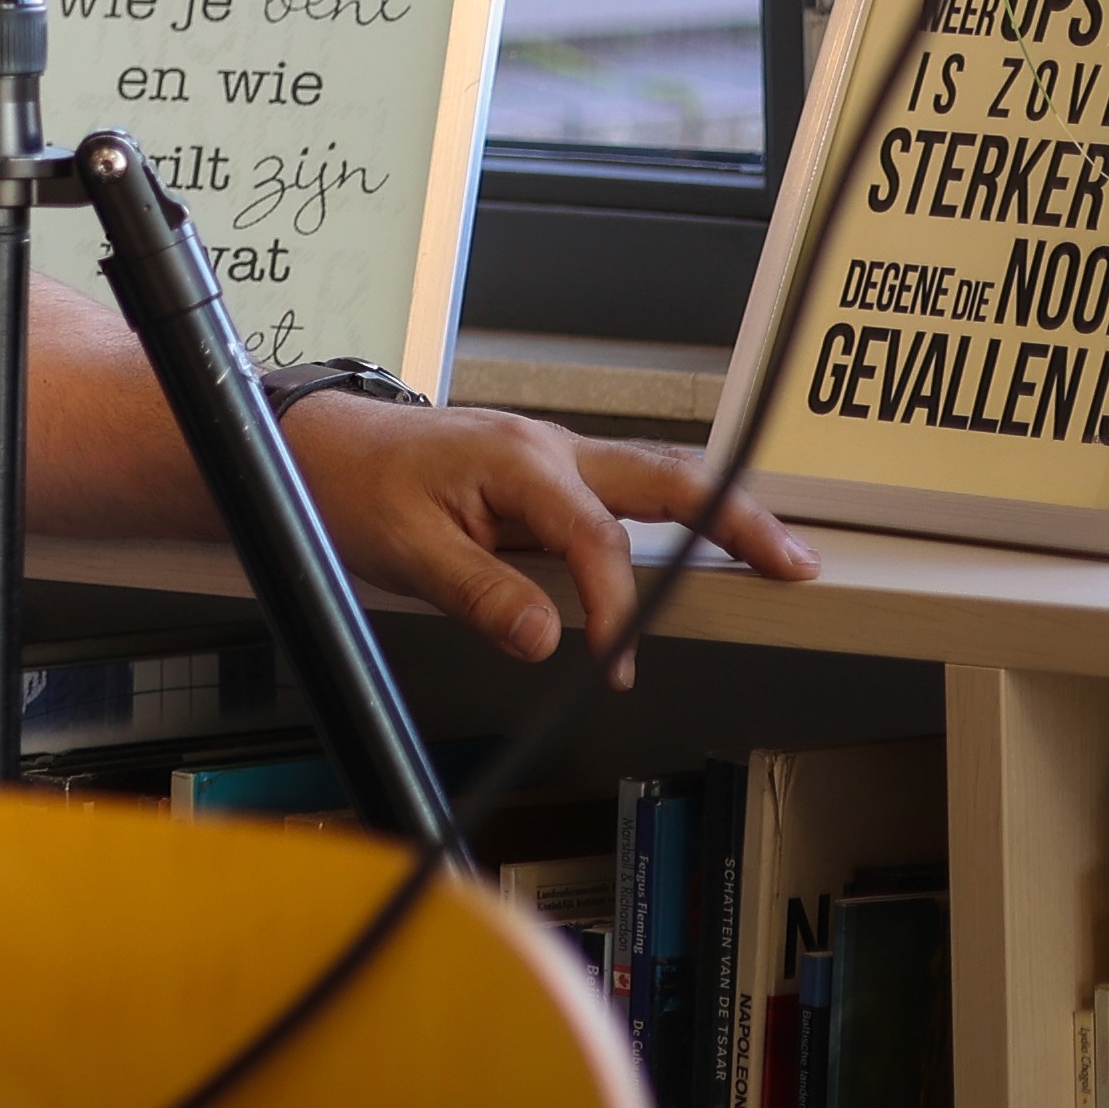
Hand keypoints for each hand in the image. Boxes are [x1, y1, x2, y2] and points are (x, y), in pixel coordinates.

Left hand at [282, 398, 817, 665]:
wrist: (313, 444)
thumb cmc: (351, 485)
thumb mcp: (405, 550)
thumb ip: (480, 595)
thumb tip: (548, 639)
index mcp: (517, 461)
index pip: (598, 541)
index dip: (617, 607)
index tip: (617, 663)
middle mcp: (548, 448)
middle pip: (665, 479)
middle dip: (737, 519)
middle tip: (795, 563)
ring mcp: (551, 454)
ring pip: (654, 476)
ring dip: (717, 511)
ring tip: (778, 552)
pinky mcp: (544, 471)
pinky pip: (624, 489)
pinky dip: (672, 514)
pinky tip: (701, 539)